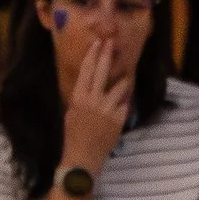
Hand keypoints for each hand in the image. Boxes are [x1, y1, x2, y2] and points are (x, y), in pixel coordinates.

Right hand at [60, 37, 134, 177]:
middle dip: (107, 55)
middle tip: (112, 42)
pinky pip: (126, 104)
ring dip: (124, 80)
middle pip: (102, 72)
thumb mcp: (72, 112)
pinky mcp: (119, 119)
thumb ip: (81, 98)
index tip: (98, 43)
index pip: (86, 70)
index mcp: (78, 97)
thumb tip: (89, 85)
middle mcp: (92, 100)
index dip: (92, 55)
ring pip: (120, 87)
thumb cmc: (74, 136)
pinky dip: (126, 100)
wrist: (83, 157)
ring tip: (127, 75)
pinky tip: (127, 98)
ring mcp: (107, 109)